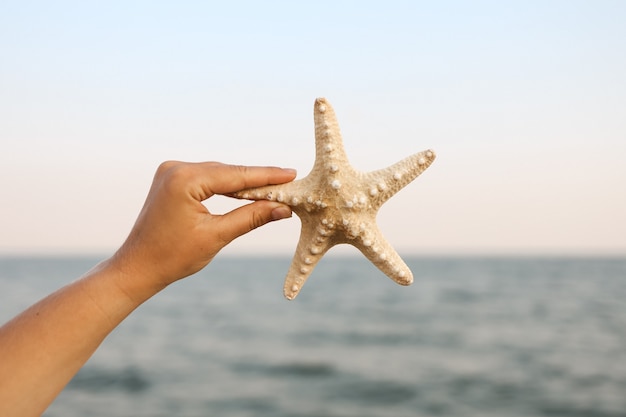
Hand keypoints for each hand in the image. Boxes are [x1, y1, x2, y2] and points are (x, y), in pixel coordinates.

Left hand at [111, 161, 295, 295]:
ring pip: (218, 174)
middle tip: (289, 182)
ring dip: (244, 182)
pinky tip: (246, 190)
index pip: (236, 175)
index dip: (266, 176)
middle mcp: (176, 168)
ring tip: (275, 187)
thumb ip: (251, 217)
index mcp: (184, 180)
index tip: (291, 174)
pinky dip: (227, 186)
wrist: (138, 267)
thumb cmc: (173, 257)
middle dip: (258, 180)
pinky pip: (207, 179)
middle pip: (228, 172)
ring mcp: (172, 172)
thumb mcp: (217, 236)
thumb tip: (283, 208)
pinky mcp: (172, 180)